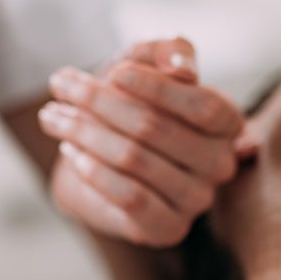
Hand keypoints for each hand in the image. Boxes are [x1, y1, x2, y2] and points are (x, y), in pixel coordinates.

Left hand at [39, 38, 257, 247]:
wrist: (95, 159)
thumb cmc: (125, 104)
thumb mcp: (142, 64)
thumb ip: (164, 51)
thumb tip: (182, 66)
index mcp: (228, 122)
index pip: (202, 105)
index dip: (156, 87)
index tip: (113, 73)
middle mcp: (221, 163)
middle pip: (156, 128)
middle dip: (99, 102)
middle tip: (58, 85)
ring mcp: (197, 200)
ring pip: (134, 158)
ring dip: (84, 132)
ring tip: (52, 116)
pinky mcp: (168, 228)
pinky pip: (130, 197)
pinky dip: (94, 171)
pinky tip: (72, 153)